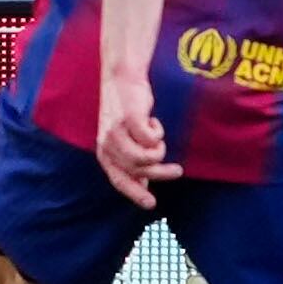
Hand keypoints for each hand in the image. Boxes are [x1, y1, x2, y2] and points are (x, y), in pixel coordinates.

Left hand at [96, 76, 180, 207]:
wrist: (122, 80)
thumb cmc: (126, 111)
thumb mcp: (124, 140)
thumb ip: (131, 161)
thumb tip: (143, 185)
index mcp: (104, 153)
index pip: (119, 180)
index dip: (135, 193)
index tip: (151, 204)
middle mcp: (107, 145)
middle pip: (138, 171)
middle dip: (161, 173)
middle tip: (177, 171)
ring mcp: (117, 133)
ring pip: (146, 158)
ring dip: (159, 150)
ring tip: (159, 139)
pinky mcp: (130, 120)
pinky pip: (152, 139)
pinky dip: (158, 132)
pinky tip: (153, 122)